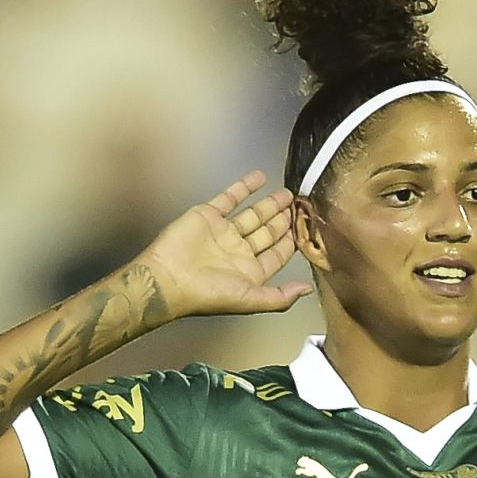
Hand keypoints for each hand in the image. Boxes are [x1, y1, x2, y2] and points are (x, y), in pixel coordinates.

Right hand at [135, 172, 314, 318]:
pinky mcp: (208, 215)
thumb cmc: (208, 294)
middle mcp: (238, 251)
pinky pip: (230, 197)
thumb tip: (307, 289)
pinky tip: (259, 177)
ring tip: (287, 193)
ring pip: (252, 214)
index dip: (290, 241)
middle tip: (299, 206)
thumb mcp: (252, 300)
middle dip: (283, 219)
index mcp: (249, 271)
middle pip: (267, 232)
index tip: (305, 228)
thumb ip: (281, 296)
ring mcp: (223, 232)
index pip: (276, 254)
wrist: (169, 279)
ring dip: (269, 204)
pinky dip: (244, 187)